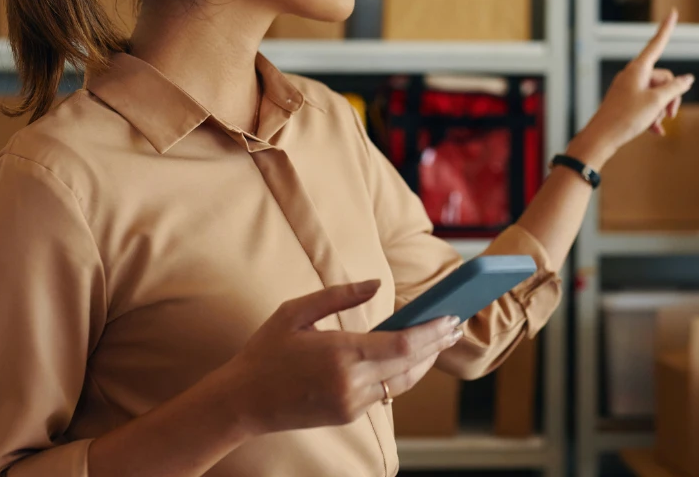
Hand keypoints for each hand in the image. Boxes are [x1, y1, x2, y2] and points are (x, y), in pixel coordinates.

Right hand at [220, 280, 461, 434]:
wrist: (243, 403)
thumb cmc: (266, 351)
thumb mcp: (295, 312)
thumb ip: (338, 295)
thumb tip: (375, 284)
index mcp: (340, 353)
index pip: (403, 345)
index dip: (432, 333)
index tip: (451, 318)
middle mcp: (352, 383)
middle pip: (410, 364)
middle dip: (436, 345)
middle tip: (455, 326)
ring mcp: (352, 403)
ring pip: (401, 382)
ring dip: (422, 361)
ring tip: (440, 340)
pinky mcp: (348, 414)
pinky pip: (383, 392)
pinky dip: (399, 373)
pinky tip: (408, 358)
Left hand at [570, 10, 692, 167]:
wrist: (601, 138)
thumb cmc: (626, 118)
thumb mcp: (656, 102)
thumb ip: (675, 88)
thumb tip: (688, 79)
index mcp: (639, 69)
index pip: (657, 43)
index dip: (666, 28)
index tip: (673, 12)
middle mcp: (633, 75)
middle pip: (663, 78)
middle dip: (671, 96)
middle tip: (671, 114)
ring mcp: (628, 88)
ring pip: (656, 94)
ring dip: (661, 109)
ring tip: (657, 125)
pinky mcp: (626, 102)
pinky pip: (646, 105)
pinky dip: (653, 117)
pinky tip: (656, 132)